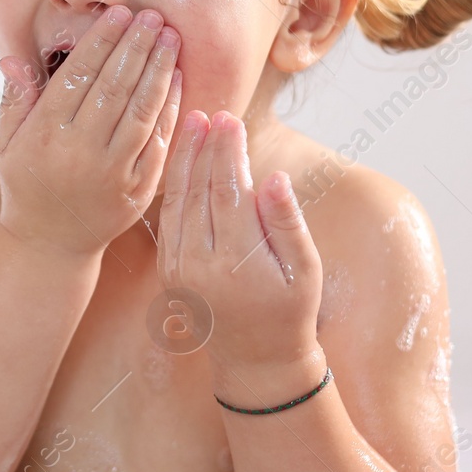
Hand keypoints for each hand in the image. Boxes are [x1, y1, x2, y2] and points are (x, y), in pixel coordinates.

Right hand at [0, 5, 182, 256]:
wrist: (50, 244)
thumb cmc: (26, 183)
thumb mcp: (7, 143)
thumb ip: (15, 99)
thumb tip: (11, 58)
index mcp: (45, 134)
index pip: (79, 75)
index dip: (103, 41)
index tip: (120, 13)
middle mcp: (79, 151)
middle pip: (115, 87)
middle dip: (136, 46)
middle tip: (153, 15)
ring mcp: (113, 172)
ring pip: (141, 110)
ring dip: (159, 69)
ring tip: (170, 37)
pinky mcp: (138, 189)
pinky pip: (158, 140)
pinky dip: (170, 107)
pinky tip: (177, 78)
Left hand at [156, 110, 321, 369]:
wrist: (256, 360)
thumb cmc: (290, 312)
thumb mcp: (304, 270)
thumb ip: (286, 223)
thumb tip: (273, 177)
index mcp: (237, 261)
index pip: (228, 192)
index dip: (228, 153)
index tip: (231, 119)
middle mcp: (200, 263)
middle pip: (199, 191)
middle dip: (204, 148)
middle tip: (210, 111)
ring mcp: (179, 268)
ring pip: (177, 202)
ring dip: (184, 160)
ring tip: (192, 124)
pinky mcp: (169, 270)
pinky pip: (168, 219)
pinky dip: (172, 185)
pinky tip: (180, 160)